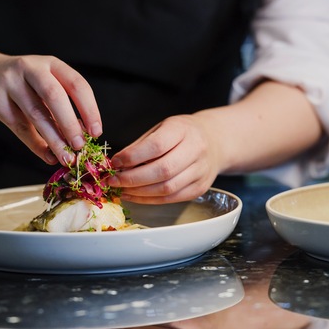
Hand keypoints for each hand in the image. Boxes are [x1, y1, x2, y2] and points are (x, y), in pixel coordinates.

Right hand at [0, 53, 101, 164]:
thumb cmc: (21, 83)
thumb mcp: (43, 84)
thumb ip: (61, 104)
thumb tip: (82, 134)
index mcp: (50, 63)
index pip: (76, 84)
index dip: (89, 109)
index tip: (96, 132)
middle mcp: (30, 68)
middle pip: (54, 96)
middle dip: (70, 124)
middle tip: (81, 146)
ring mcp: (10, 82)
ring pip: (36, 114)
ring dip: (54, 139)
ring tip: (67, 157)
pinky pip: (19, 127)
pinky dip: (36, 145)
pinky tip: (48, 156)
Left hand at [108, 114, 222, 203]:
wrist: (215, 141)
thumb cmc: (182, 134)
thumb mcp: (161, 128)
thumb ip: (140, 145)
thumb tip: (117, 164)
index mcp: (183, 130)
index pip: (157, 145)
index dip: (133, 157)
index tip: (115, 162)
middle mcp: (196, 150)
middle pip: (162, 170)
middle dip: (133, 179)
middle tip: (113, 180)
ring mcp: (200, 171)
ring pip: (167, 188)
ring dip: (139, 192)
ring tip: (121, 189)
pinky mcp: (199, 188)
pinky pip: (172, 198)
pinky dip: (150, 200)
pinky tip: (135, 196)